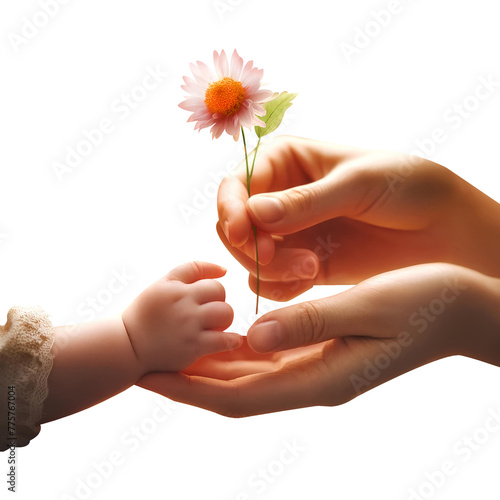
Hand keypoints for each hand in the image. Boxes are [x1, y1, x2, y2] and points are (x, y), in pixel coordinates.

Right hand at [122, 261, 241, 372]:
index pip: (207, 276)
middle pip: (220, 292)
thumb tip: (224, 270)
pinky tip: (227, 341)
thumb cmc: (147, 314)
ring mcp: (189, 326)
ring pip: (226, 313)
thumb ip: (190, 271)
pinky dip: (231, 340)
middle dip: (219, 302)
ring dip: (224, 320)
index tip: (207, 297)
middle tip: (209, 314)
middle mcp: (183, 304)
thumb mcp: (162, 285)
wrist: (128, 347)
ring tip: (214, 327)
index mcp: (174, 288)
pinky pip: (225, 340)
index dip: (213, 286)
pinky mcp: (193, 347)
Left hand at [137, 263, 499, 415]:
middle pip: (235, 388)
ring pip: (249, 374)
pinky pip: (270, 357)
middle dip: (187, 379)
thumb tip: (252, 336)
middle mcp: (313, 379)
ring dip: (208, 365)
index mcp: (320, 377)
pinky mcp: (325, 350)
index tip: (148, 374)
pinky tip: (223, 334)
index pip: (238, 393)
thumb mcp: (367, 307)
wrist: (462, 309)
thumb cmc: (423, 303)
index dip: (189, 386)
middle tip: (144, 361)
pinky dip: (239, 350)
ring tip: (172, 348)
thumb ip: (309, 322)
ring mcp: (320, 368)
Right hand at [217, 136, 499, 299]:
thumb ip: (305, 201)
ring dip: (268, 268)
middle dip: (249, 244)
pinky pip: (271, 281)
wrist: (441, 229)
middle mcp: (280, 196)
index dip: (230, 208)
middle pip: (234, 224)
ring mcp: (290, 233)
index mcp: (286, 160)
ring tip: (310, 268)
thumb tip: (253, 212)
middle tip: (274, 256)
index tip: (240, 233)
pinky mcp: (302, 264)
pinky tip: (309, 279)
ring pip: (250, 256)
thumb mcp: (357, 184)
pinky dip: (280, 287)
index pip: (237, 184)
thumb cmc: (405, 187)